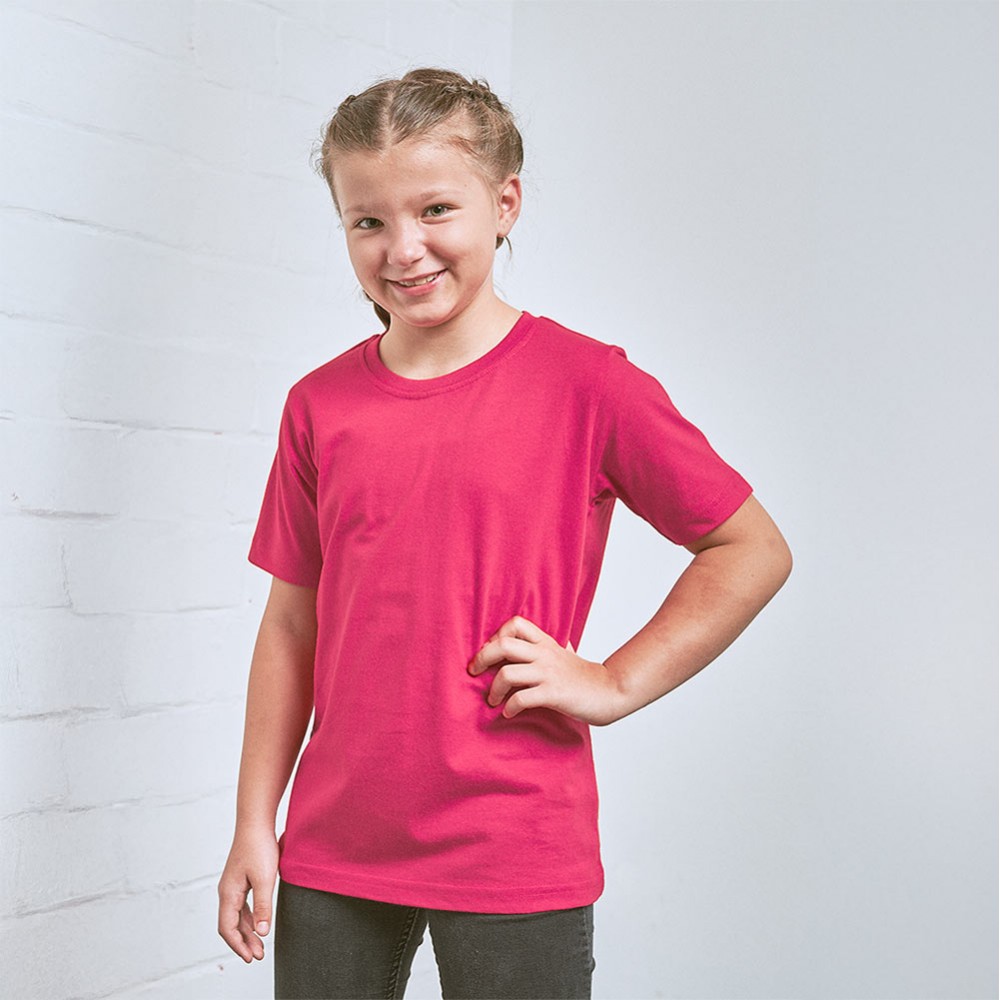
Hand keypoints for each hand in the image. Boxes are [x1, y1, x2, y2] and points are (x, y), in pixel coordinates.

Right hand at [217, 826, 279, 962]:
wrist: (255, 822)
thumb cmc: (259, 847)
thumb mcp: (265, 879)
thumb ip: (263, 906)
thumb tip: (262, 932)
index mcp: (228, 893)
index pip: (227, 928)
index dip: (238, 945)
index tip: (251, 958)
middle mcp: (227, 891)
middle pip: (231, 925)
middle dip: (243, 942)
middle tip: (258, 956)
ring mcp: (233, 885)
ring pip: (237, 916)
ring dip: (247, 931)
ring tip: (260, 945)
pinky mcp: (241, 879)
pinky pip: (242, 905)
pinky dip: (249, 918)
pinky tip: (259, 923)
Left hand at [467, 615, 626, 726]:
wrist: (609, 691)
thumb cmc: (584, 676)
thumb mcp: (565, 652)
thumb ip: (548, 645)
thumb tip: (531, 640)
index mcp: (546, 642)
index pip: (515, 623)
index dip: (496, 635)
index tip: (490, 652)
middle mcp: (544, 654)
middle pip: (502, 645)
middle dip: (481, 659)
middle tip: (474, 672)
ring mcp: (548, 674)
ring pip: (507, 673)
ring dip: (493, 690)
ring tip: (493, 700)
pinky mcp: (553, 694)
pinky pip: (521, 698)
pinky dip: (509, 707)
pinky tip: (509, 712)